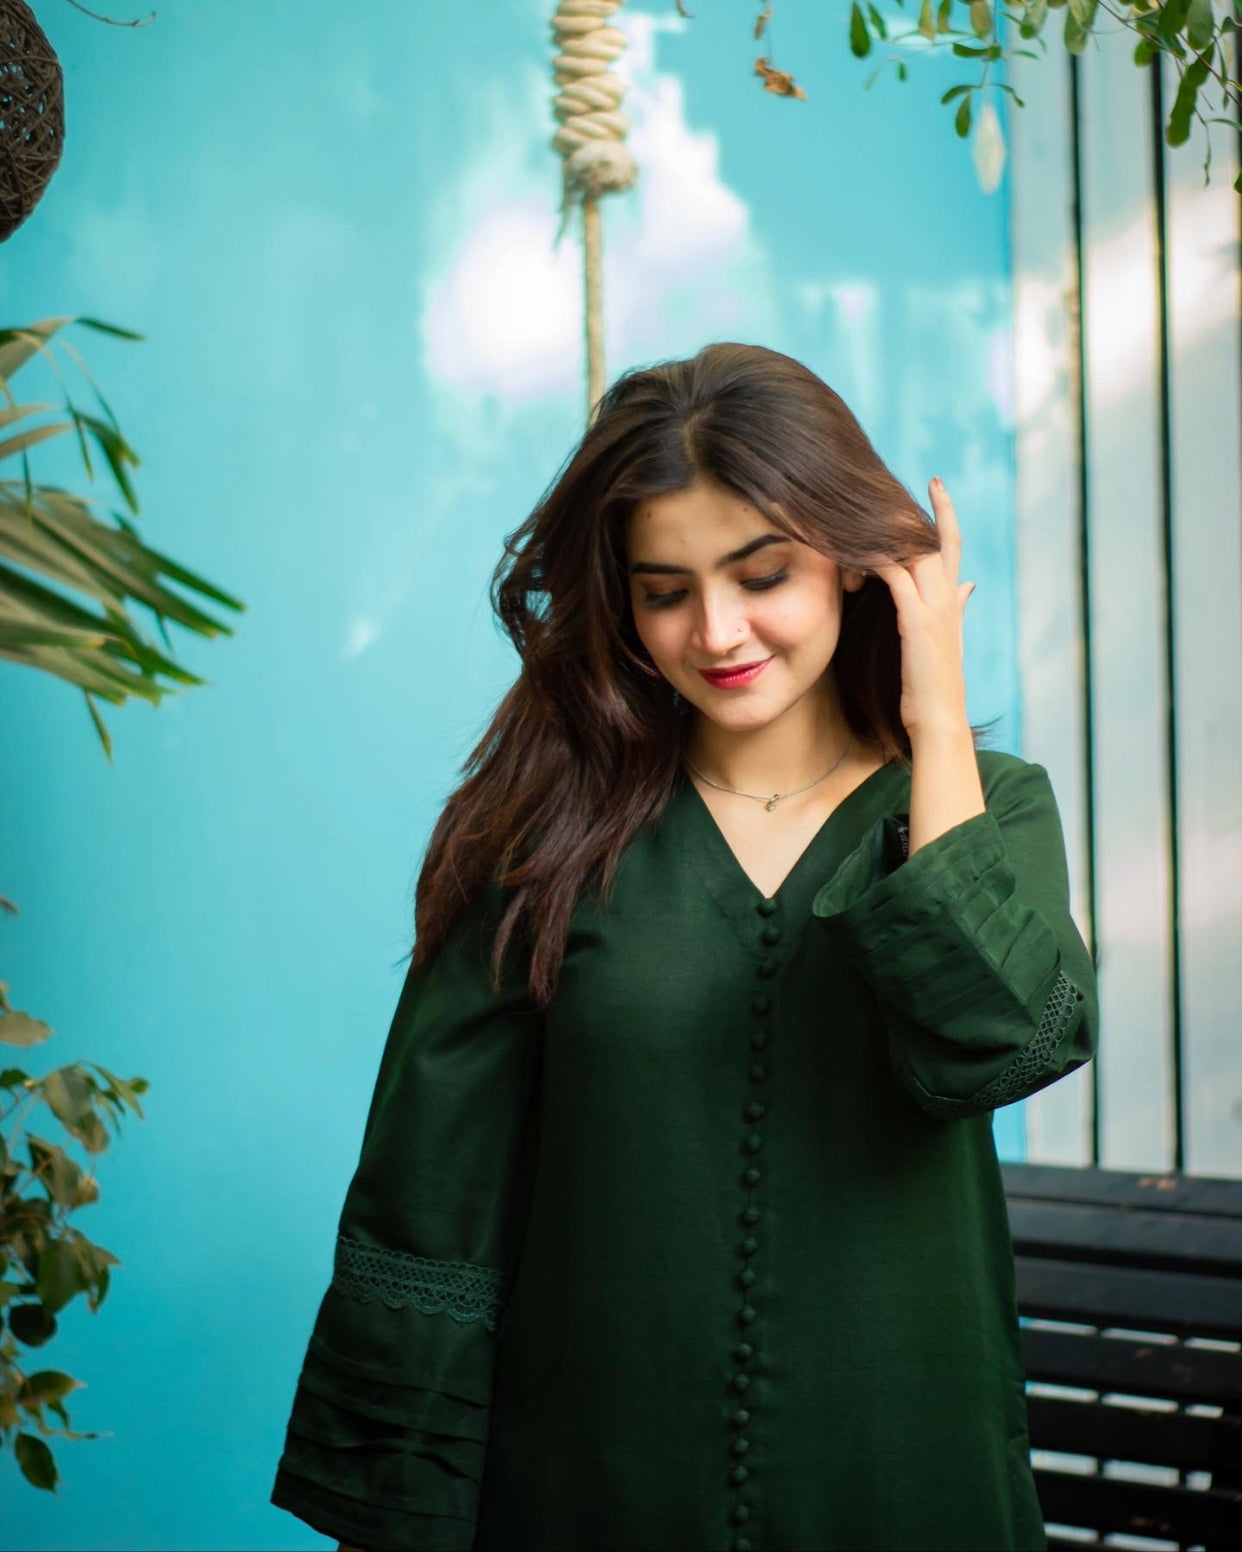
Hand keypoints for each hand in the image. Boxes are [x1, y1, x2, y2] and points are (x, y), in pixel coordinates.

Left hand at [870, 477, 974, 740]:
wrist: (941, 721)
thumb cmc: (935, 686)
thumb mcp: (946, 639)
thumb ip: (958, 607)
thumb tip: (971, 584)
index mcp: (954, 600)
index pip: (951, 544)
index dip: (944, 512)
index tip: (935, 484)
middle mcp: (949, 598)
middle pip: (934, 538)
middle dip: (914, 509)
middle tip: (884, 484)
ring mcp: (936, 609)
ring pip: (915, 552)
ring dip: (887, 530)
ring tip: (861, 508)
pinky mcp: (918, 623)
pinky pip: (896, 578)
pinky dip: (877, 559)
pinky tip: (857, 546)